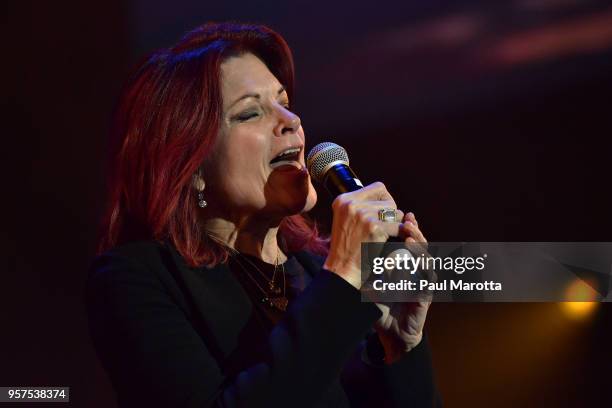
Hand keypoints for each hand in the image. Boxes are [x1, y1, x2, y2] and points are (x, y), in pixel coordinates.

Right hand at [323, 182, 403, 288]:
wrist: (341, 269)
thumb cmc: (346, 248)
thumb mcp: (346, 220)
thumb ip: (360, 206)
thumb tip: (388, 199)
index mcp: (343, 200)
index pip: (378, 187)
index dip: (386, 200)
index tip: (384, 213)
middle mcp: (351, 204)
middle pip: (389, 199)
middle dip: (392, 214)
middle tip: (385, 228)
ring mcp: (362, 215)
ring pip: (396, 212)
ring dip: (396, 225)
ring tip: (384, 236)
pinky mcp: (374, 228)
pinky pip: (399, 226)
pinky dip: (400, 235)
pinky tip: (391, 241)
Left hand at [374, 212, 431, 363]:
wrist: (390, 331)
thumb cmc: (381, 304)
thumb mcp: (371, 279)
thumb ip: (367, 262)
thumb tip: (351, 240)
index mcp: (405, 262)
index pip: (409, 239)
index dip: (407, 226)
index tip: (400, 214)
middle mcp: (416, 269)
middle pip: (421, 244)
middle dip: (415, 230)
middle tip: (406, 219)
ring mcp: (422, 281)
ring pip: (426, 258)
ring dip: (419, 246)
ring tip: (409, 236)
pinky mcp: (425, 295)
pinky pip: (427, 279)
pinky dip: (422, 268)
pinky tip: (414, 260)